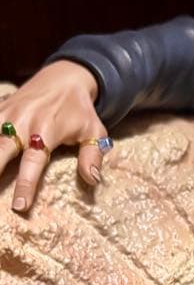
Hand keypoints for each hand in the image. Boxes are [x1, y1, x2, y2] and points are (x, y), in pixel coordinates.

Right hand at [0, 60, 109, 211]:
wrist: (65, 78)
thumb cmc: (80, 111)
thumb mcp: (94, 131)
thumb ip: (92, 156)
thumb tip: (93, 181)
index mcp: (47, 130)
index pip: (33, 162)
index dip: (25, 184)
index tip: (19, 206)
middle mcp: (23, 122)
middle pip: (0, 150)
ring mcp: (6, 114)